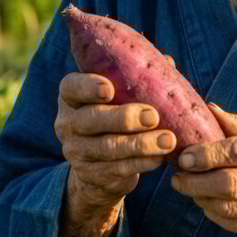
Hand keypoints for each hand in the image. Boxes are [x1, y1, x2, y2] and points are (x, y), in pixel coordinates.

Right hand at [54, 73, 176, 219]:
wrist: (98, 168)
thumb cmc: (114, 119)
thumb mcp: (119, 98)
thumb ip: (136, 79)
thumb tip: (167, 62)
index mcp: (71, 97)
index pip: (71, 87)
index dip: (88, 87)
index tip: (110, 89)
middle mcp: (68, 123)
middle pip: (91, 119)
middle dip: (124, 118)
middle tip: (153, 116)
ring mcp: (76, 151)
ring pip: (108, 147)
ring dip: (141, 144)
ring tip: (168, 140)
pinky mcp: (90, 174)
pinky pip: (117, 169)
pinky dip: (141, 163)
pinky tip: (159, 158)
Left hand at [170, 105, 236, 236]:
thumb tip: (207, 109)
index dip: (207, 155)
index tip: (184, 156)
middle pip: (230, 185)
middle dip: (195, 182)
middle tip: (177, 176)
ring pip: (228, 209)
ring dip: (200, 199)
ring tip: (187, 187)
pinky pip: (234, 224)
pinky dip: (213, 213)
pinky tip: (206, 201)